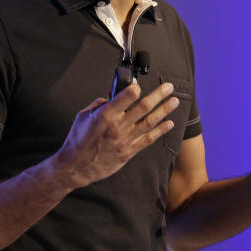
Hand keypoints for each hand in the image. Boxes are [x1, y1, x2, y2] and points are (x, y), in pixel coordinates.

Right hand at [54, 82, 177, 188]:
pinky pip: (148, 139)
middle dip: (158, 95)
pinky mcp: (128, 151)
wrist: (77, 166)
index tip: (141, 84)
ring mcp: (125, 140)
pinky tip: (169, 123)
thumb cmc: (78, 140)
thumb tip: (111, 96)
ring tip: (174, 102)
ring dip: (164, 111)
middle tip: (169, 87)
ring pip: (149, 122)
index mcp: (104, 115)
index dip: (135, 89)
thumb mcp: (83, 116)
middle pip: (143, 107)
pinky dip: (159, 131)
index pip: (125, 98)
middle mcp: (117, 126)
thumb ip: (98, 105)